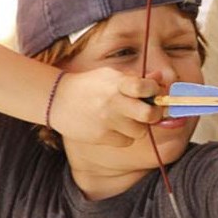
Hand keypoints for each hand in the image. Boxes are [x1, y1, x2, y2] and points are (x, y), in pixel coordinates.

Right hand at [49, 68, 163, 145]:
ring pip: (140, 131)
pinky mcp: (100, 136)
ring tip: (127, 119)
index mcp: (117, 84)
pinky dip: (125, 136)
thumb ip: (136, 79)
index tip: (152, 91)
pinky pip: (126, 141)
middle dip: (155, 114)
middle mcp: (113, 102)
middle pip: (149, 114)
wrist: (57, 100)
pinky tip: (115, 127)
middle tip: (150, 112)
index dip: (154, 90)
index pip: (144, 87)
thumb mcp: (110, 76)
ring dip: (138, 126)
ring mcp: (107, 121)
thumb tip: (160, 79)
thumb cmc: (90, 86)